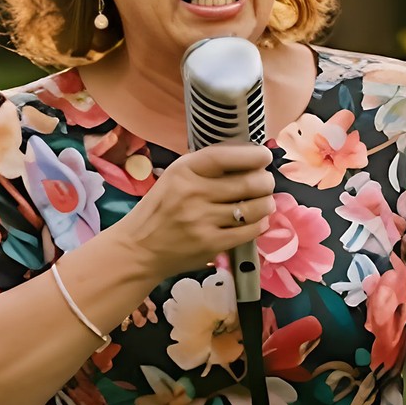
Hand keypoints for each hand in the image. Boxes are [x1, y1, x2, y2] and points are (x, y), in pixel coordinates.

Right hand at [116, 143, 275, 284]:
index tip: (264, 157)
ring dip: (267, 203)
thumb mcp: (175, 177)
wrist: (139, 248)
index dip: (252, 156)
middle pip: (248, 182)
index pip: (225, 157)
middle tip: (266, 182)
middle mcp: (193, 193)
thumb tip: (249, 157)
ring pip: (254, 208)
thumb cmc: (161, 208)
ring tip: (265, 201)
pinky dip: (260, 224)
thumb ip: (206, 167)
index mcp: (184, 170)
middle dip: (266, 181)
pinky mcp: (210, 244)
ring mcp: (202, 220)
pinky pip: (249, 231)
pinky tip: (258, 220)